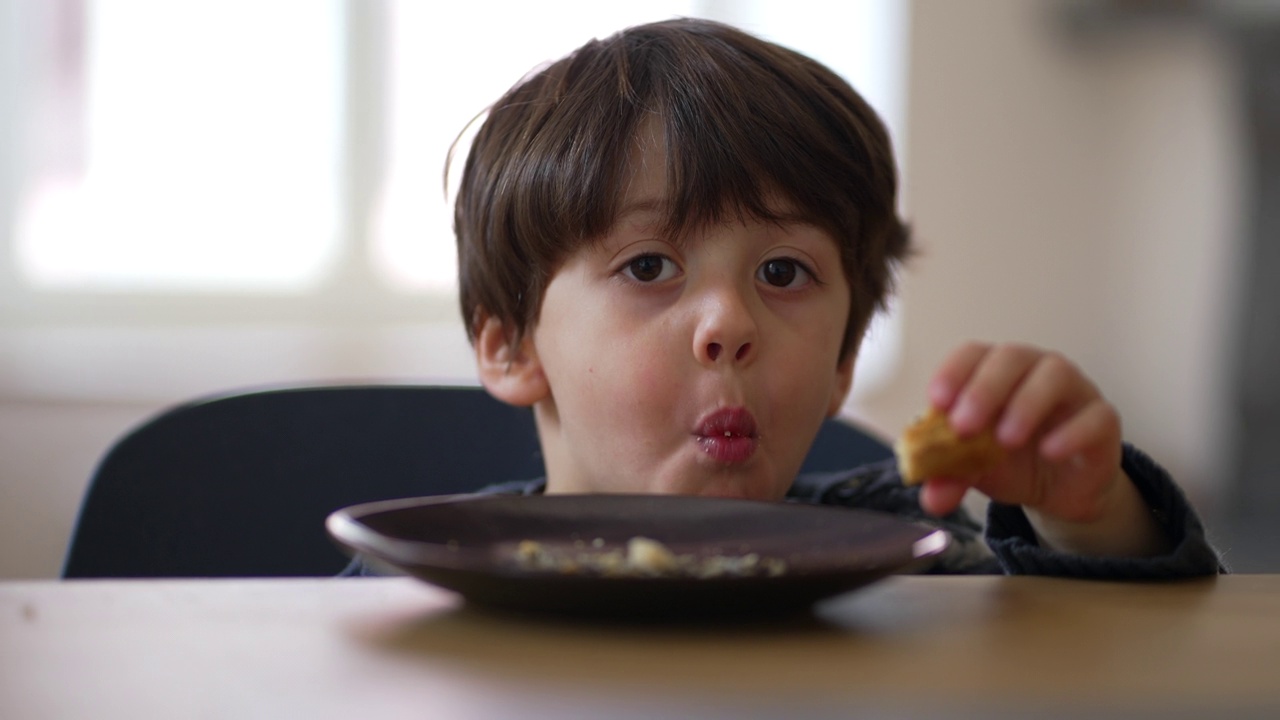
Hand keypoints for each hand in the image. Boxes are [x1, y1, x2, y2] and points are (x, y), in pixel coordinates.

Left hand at [917, 342, 1168, 556]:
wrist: (1058, 491)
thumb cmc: (1010, 462)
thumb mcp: (974, 470)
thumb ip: (951, 477)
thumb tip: (932, 497)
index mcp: (994, 373)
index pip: (973, 354)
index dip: (953, 372)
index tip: (936, 402)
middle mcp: (1034, 370)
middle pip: (1011, 357)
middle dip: (984, 389)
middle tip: (964, 426)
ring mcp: (1073, 391)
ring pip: (1056, 374)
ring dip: (1026, 404)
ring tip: (1005, 441)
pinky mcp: (1103, 420)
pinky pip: (1095, 415)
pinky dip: (1072, 432)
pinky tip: (1050, 452)